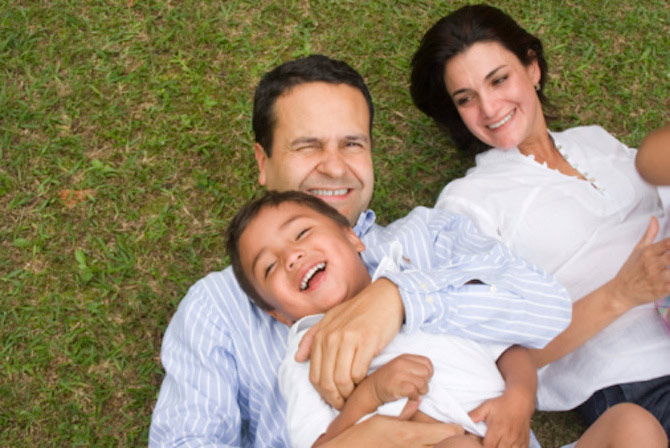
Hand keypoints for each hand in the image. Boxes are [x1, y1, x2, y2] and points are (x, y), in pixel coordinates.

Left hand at [295, 278, 403, 408]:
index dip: (323, 394)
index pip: (314, 375)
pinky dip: (361, 384)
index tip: (333, 400)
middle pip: (326, 381)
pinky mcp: (366, 340)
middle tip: (344, 404)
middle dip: (335, 398)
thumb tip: (297, 358)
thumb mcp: (332, 319)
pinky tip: (365, 383)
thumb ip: (312, 338)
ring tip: (355, 396)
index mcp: (321, 334)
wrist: (385, 296)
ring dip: (348, 394)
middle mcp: (331, 336)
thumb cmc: (360, 310)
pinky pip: (359, 372)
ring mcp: (348, 338)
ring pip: (341, 380)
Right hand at [319, 415, 463, 447]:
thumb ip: (404, 411)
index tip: (457, 424)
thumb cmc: (364, 435)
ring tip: (441, 439)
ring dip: (439, 445)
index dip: (455, 428)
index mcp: (411, 435)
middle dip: (450, 439)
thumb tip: (416, 401)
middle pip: (445, 445)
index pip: (447, 432)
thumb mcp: (384, 418)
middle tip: (456, 433)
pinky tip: (424, 445)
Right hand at [369, 354, 432, 404]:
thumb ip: (414, 367)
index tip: (422, 380)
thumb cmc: (390, 380)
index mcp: (404, 357)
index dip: (429, 373)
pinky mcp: (396, 386)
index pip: (427, 362)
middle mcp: (401, 363)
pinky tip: (409, 397)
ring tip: (414, 393)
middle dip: (425, 383)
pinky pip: (414, 391)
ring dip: (421, 391)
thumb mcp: (401, 367)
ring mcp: (398, 374)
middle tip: (418, 388)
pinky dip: (414, 396)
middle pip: (426, 372)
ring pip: (422, 383)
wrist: (372, 390)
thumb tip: (430, 374)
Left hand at [468, 384, 533, 447]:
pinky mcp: (525, 442)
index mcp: (498, 428)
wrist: (520, 401)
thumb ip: (474, 415)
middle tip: (488, 444)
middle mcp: (509, 436)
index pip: (488, 446)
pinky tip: (506, 445)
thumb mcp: (486, 407)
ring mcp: (518, 440)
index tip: (479, 445)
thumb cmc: (501, 404)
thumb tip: (462, 421)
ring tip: (497, 444)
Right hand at [609, 217, 669, 310]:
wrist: (621, 292)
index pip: (669, 243)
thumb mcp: (637, 250)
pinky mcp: (662, 289)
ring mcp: (657, 277)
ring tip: (669, 268)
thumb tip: (654, 219)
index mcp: (648, 252)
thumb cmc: (630, 271)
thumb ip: (649, 235)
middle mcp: (653, 263)